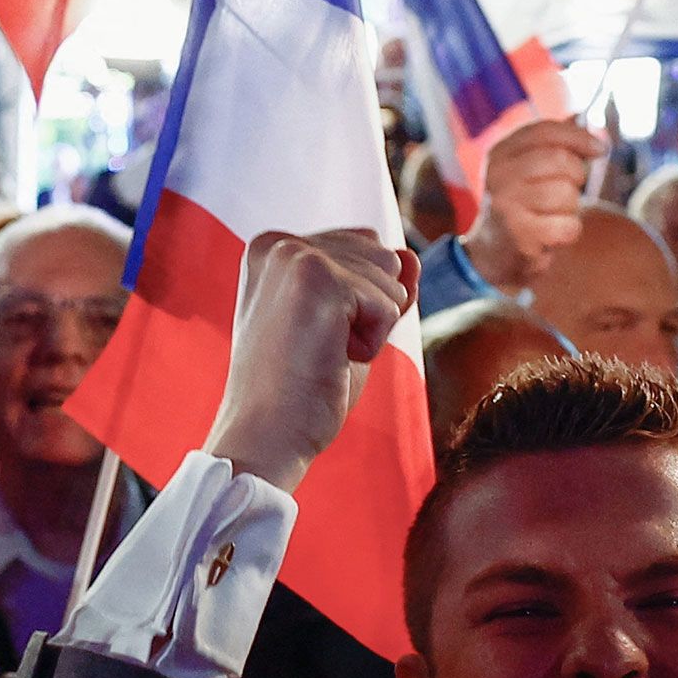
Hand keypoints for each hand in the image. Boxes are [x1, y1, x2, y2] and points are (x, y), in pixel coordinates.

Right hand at [205, 229, 415, 492]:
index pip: (362, 245)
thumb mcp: (345, 324)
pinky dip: (372, 344)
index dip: (359, 302)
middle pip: (381, 255)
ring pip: (390, 278)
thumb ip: (377, 284)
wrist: (266, 436)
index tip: (311, 334)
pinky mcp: (317, 279)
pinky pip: (389, 306)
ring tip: (322, 351)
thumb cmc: (301, 388)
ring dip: (371, 327)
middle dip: (368, 310)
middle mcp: (279, 241)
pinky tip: (330, 358)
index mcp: (274, 246)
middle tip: (318, 346)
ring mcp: (295, 256)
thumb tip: (411, 255)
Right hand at [465, 118, 604, 290]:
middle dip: (577, 176)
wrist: (493, 254)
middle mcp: (499, 175)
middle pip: (560, 160)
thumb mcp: (529, 170)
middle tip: (569, 192)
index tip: (600, 148)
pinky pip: (567, 225)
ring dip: (571, 208)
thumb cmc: (522, 207)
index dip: (578, 136)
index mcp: (500, 153)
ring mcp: (506, 205)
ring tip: (553, 216)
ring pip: (566, 194)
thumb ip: (554, 145)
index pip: (543, 131)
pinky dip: (568, 233)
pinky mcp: (519, 235)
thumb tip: (584, 120)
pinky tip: (551, 236)